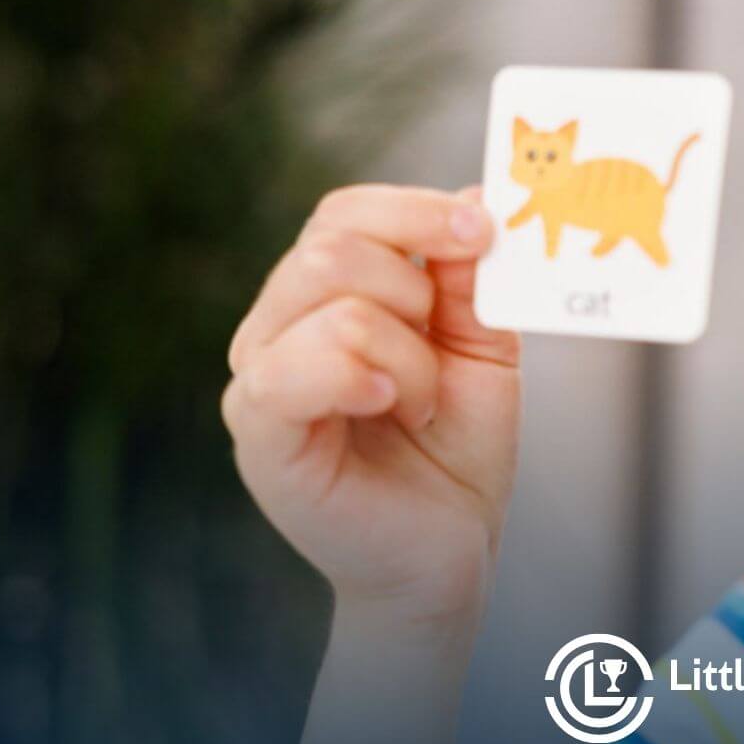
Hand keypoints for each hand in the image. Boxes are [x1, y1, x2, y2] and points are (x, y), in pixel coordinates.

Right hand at [221, 183, 521, 630]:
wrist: (448, 548)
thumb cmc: (456, 447)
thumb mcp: (480, 346)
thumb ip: (467, 276)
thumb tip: (472, 194)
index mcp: (324, 295)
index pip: (344, 213)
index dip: (418, 210)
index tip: (485, 232)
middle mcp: (278, 325)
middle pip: (334, 244)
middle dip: (417, 289)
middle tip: (443, 350)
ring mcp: (258, 377)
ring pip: (333, 301)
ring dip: (408, 353)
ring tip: (419, 406)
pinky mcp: (258, 433)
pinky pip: (292, 369)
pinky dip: (359, 376)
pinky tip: (390, 405)